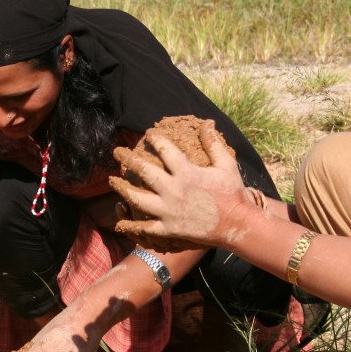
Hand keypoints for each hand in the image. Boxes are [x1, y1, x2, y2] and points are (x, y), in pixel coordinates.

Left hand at [110, 123, 250, 249]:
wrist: (237, 225)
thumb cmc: (233, 193)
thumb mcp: (226, 165)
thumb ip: (213, 143)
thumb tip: (208, 123)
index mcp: (187, 173)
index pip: (165, 150)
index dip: (154, 140)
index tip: (148, 134)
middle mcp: (173, 190)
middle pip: (144, 172)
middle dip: (128, 159)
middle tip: (117, 152)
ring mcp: (168, 211)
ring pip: (137, 198)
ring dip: (123, 188)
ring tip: (113, 180)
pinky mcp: (168, 228)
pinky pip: (144, 227)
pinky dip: (130, 224)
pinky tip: (120, 221)